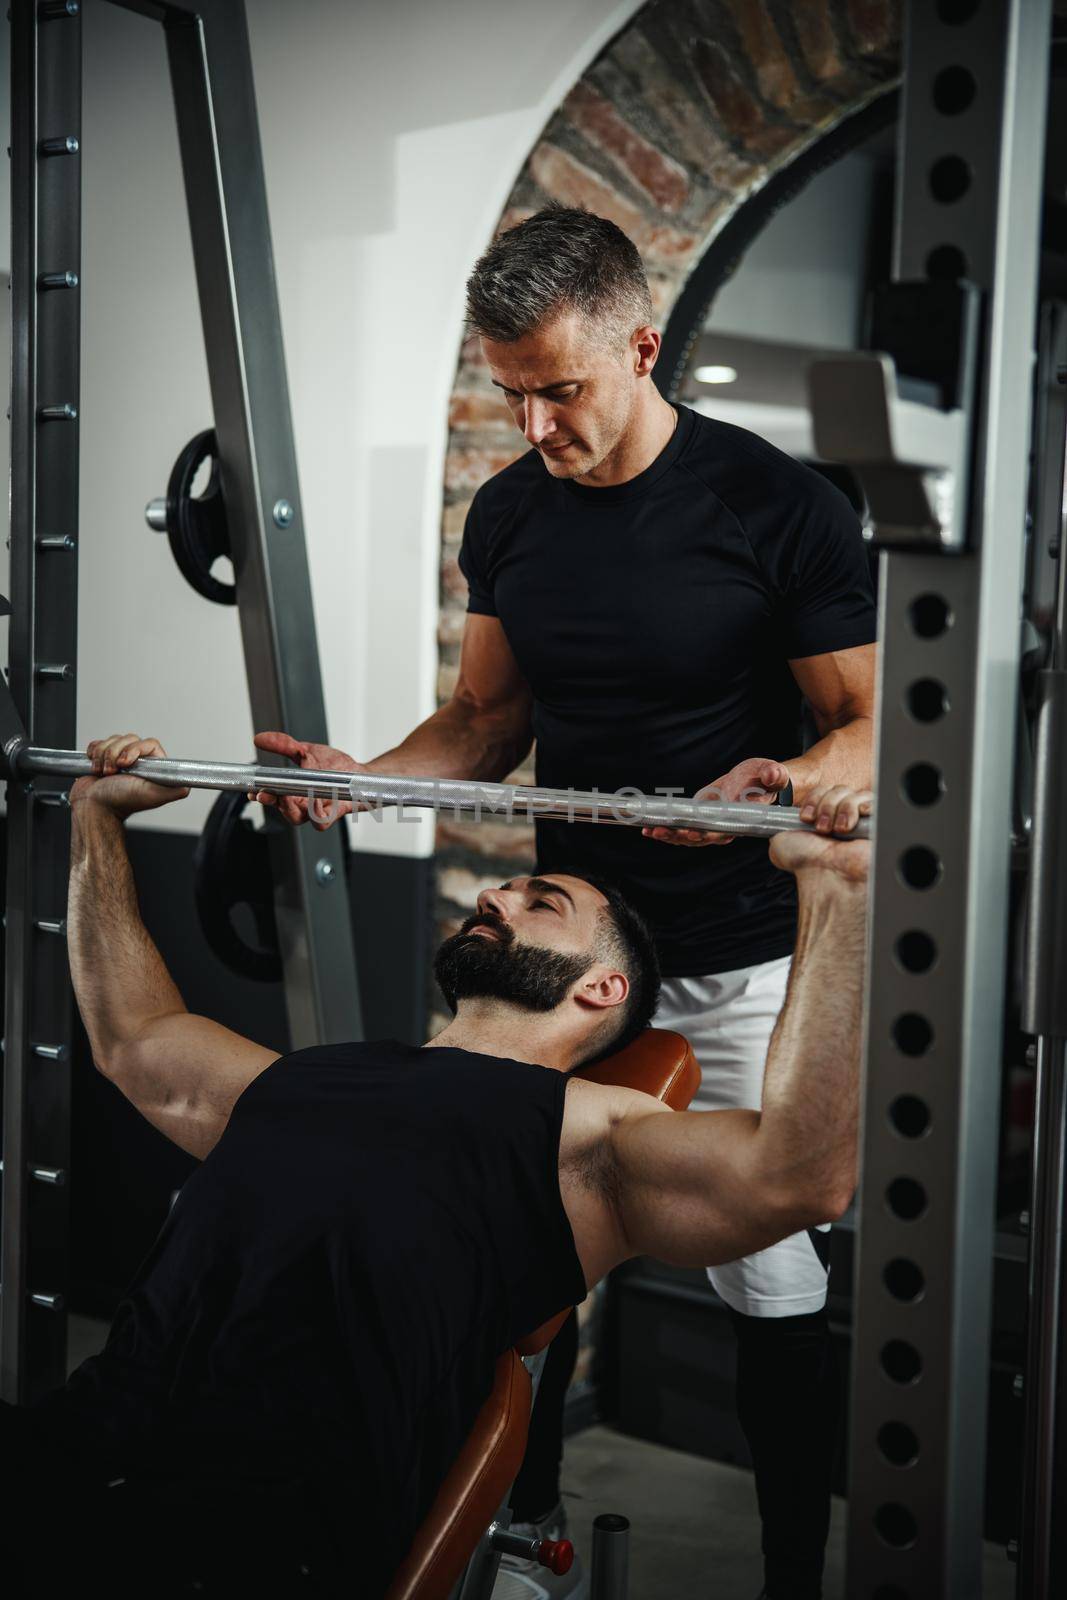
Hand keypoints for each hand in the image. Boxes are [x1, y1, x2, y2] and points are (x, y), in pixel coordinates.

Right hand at [70, 735, 189, 818]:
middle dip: (114, 754)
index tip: (125, 764)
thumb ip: (172, 790)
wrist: (93, 807)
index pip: (148, 743)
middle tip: (113, 772)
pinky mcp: (103, 758)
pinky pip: (99, 743)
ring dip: (103, 756)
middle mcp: (138, 762)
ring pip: (112, 740)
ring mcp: (120, 759)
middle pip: (128, 739)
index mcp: (152, 768)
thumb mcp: (150, 795)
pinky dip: (93, 754)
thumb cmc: (119, 803)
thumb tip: (188, 786)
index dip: (134, 750)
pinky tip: (95, 769)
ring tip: (104, 774)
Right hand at [250, 730, 369, 829]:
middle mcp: (303, 804)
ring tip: (283, 796)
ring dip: (287, 808)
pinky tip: (313, 798)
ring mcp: (318, 810)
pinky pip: (320, 821)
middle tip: (263, 792)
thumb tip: (259, 738)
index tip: (251, 788)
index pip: (272, 797)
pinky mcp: (334, 813)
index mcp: (294, 792)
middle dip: (270, 801)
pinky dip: (314, 813)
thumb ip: (284, 745)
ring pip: (296, 818)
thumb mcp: (306, 751)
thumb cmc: (336, 768)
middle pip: (280, 810)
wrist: (361, 774)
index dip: (259, 794)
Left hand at [642, 758, 790, 847]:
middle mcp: (726, 827)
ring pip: (689, 836)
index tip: (694, 831)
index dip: (709, 833)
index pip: (725, 829)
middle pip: (701, 837)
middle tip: (661, 831)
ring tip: (650, 831)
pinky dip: (667, 830)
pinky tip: (649, 829)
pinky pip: (684, 829)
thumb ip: (774, 775)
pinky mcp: (701, 820)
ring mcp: (712, 825)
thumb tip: (773, 774)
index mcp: (743, 818)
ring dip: (669, 835)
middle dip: (680, 835)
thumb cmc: (767, 779)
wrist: (759, 781)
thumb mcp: (773, 772)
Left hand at [769, 785, 871, 884]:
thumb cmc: (805, 863)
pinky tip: (855, 820)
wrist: (826, 875)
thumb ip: (779, 824)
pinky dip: (862, 805)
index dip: (814, 799)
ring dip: (842, 809)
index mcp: (822, 818)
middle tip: (821, 828)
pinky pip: (873, 800)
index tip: (805, 817)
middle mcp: (842, 818)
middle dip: (826, 805)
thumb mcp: (781, 840)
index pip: (823, 791)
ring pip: (853, 794)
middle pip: (838, 789)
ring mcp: (862, 820)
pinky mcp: (878, 823)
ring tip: (837, 830)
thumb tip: (772, 816)